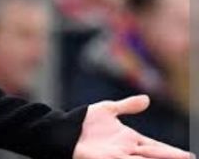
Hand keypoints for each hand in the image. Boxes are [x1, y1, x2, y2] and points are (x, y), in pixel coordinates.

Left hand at [72, 95, 193, 158]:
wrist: (65, 129)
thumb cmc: (84, 121)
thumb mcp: (108, 110)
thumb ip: (127, 106)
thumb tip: (147, 99)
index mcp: (130, 139)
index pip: (156, 146)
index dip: (172, 151)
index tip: (188, 155)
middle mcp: (128, 150)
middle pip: (155, 155)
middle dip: (172, 158)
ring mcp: (119, 156)